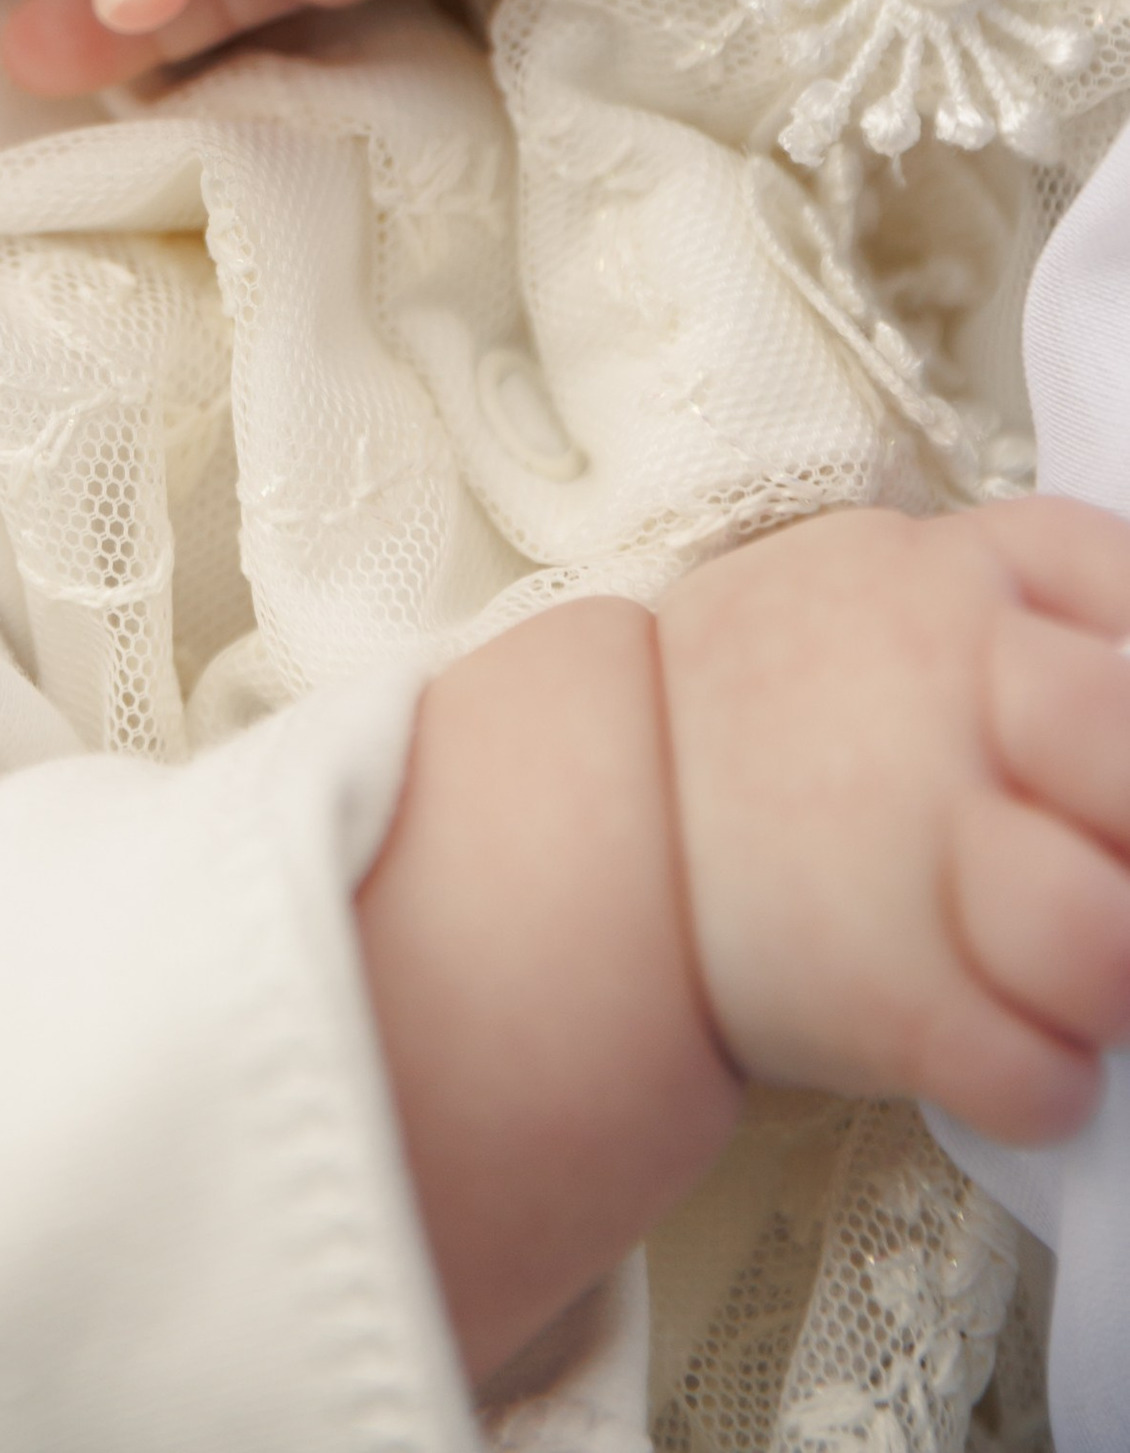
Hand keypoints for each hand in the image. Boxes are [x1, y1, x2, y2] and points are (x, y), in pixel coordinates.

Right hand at [658, 499, 1129, 1141]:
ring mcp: (925, 850)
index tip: (1119, 714)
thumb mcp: (864, 584)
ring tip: (1051, 969)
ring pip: (1110, 943)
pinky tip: (988, 1041)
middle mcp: (952, 699)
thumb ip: (1006, 604)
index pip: (1123, 583)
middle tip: (1093, 854)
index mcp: (944, 579)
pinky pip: (1044, 1079)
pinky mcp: (893, 999)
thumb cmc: (750, 717)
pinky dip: (1035, 1083)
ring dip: (1102, 976)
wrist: (587, 823)